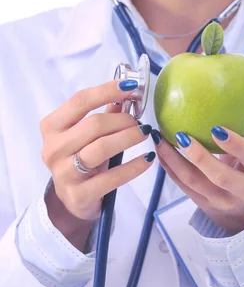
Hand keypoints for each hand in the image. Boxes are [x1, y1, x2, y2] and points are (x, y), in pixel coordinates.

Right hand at [40, 79, 154, 247]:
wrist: (73, 200)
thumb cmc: (81, 158)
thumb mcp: (88, 135)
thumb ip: (105, 113)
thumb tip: (128, 92)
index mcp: (52, 127)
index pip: (80, 101)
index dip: (107, 91)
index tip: (130, 87)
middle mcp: (53, 149)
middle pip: (94, 125)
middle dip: (122, 120)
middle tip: (139, 121)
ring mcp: (64, 174)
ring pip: (102, 148)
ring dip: (128, 137)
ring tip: (144, 133)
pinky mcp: (79, 195)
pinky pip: (112, 177)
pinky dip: (134, 166)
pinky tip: (147, 159)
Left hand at [153, 126, 243, 234]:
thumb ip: (240, 139)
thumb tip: (216, 103)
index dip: (235, 144)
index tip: (217, 129)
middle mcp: (243, 190)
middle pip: (219, 176)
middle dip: (198, 156)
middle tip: (181, 135)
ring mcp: (222, 201)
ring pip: (194, 182)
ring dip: (173, 159)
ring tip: (160, 139)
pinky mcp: (203, 205)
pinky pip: (182, 185)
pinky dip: (169, 167)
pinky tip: (159, 150)